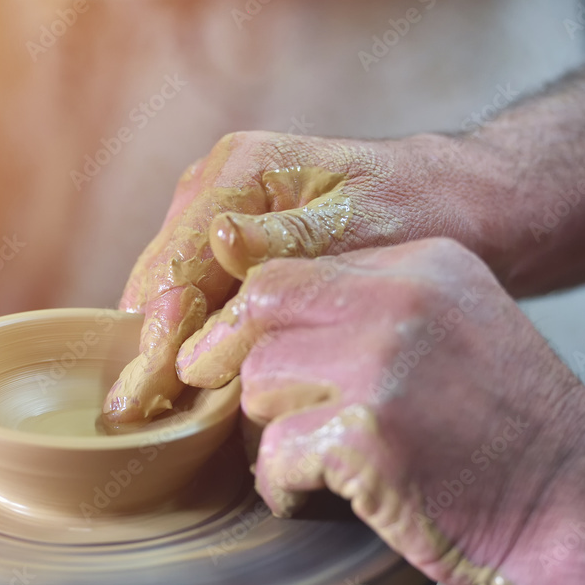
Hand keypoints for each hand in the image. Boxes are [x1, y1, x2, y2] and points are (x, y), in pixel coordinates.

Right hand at [103, 130, 494, 423]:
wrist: (452, 201)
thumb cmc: (417, 214)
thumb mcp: (363, 227)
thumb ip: (288, 241)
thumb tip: (221, 243)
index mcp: (240, 171)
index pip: (177, 266)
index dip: (155, 335)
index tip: (140, 395)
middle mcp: (216, 185)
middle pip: (159, 277)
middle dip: (146, 343)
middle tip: (132, 413)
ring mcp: (218, 210)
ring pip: (167, 286)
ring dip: (161, 341)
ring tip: (149, 404)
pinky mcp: (230, 239)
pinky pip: (193, 289)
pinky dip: (187, 331)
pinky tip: (185, 375)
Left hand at [176, 238, 584, 584]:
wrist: (575, 503)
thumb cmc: (508, 426)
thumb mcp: (454, 326)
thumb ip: (372, 307)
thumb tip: (262, 318)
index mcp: (420, 266)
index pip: (291, 269)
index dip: (254, 319)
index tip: (239, 353)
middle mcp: (400, 302)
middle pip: (261, 313)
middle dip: (248, 366)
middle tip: (260, 408)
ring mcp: (382, 366)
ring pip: (259, 381)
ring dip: (270, 428)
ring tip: (310, 457)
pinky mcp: (365, 437)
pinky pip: (272, 453)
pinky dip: (281, 483)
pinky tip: (311, 494)